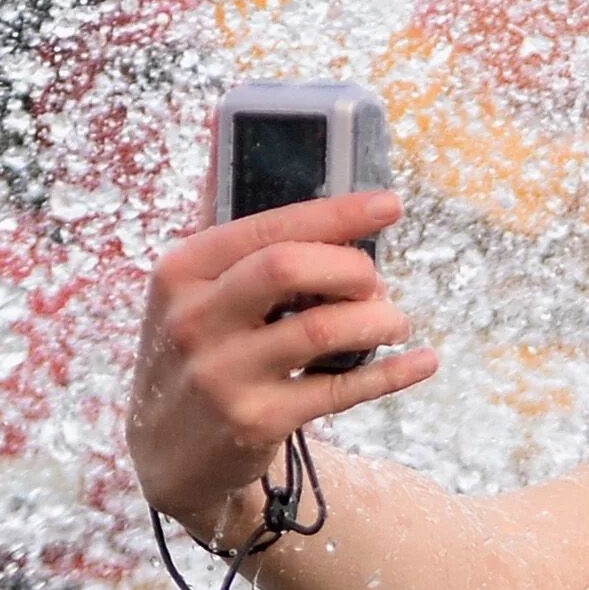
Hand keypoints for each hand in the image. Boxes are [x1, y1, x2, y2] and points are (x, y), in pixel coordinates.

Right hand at [128, 190, 434, 546]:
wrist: (165, 454)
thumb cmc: (194, 353)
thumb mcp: (185, 292)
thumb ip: (219, 229)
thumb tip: (228, 135)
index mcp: (180, 271)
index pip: (267, 227)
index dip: (337, 212)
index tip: (390, 204)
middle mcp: (194, 319)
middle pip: (289, 267)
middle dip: (352, 266)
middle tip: (377, 281)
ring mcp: (223, 374)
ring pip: (322, 329)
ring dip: (378, 319)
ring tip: (396, 321)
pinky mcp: (255, 423)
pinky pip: (341, 391)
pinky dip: (392, 373)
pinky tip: (423, 361)